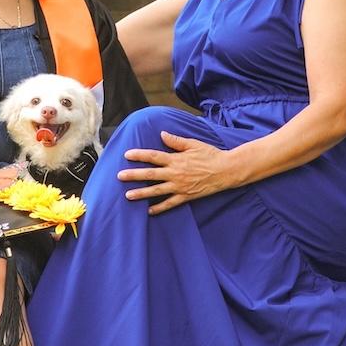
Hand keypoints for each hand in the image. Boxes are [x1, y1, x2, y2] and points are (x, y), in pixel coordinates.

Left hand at [117, 131, 235, 214]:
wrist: (226, 171)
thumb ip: (176, 141)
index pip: (153, 156)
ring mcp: (180, 186)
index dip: (139, 155)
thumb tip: (162, 134)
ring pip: (157, 191)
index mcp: (176, 159)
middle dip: (134, 175)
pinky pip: (170, 204)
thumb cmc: (210, 155)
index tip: (127, 155)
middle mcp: (175, 173)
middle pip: (150, 174)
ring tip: (128, 196)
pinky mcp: (186, 196)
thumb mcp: (193, 144)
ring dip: (141, 193)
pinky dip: (160, 208)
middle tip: (119, 177)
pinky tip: (149, 211)